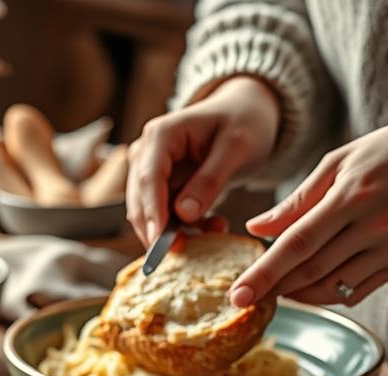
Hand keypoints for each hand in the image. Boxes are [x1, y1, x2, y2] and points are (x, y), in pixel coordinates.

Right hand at [127, 76, 279, 246]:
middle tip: (187, 251)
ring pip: (150, 214)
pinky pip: (166, 216)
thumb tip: (183, 214)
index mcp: (161, 135)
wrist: (247, 113)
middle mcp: (147, 153)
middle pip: (141, 201)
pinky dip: (186, 227)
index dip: (152, 213)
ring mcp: (152, 171)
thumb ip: (210, 180)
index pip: (149, 179)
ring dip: (177, 231)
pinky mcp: (162, 188)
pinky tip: (214, 226)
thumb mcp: (236, 148)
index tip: (160, 243)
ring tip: (216, 230)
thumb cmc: (244, 122)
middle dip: (160, 229)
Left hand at [230, 117, 387, 307]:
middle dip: (273, 288)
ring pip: (333, 287)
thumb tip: (256, 227)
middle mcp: (375, 226)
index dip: (264, 272)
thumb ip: (298, 198)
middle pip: (312, 270)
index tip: (238, 294)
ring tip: (274, 290)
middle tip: (245, 298)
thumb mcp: (342, 160)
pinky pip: (357, 291)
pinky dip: (327, 295)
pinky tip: (308, 289)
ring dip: (298, 293)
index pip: (298, 242)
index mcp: (353, 195)